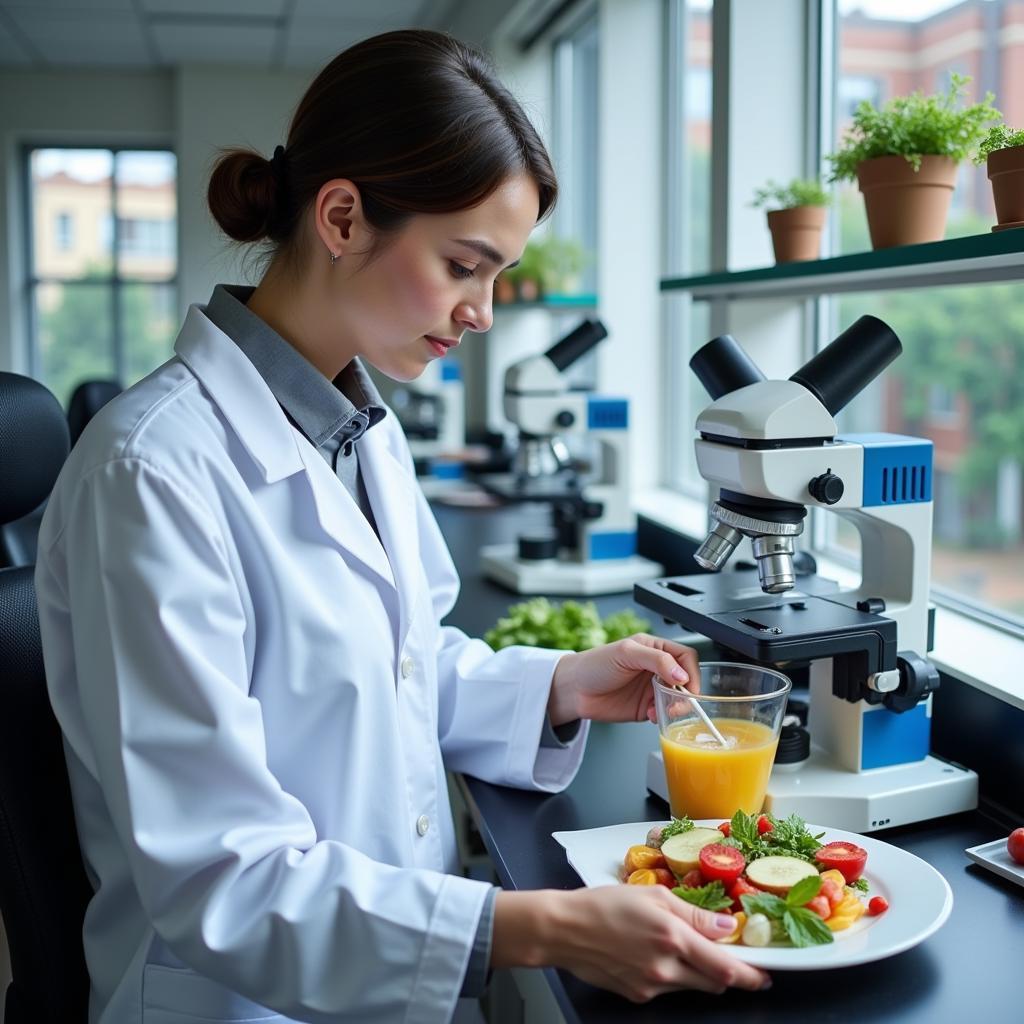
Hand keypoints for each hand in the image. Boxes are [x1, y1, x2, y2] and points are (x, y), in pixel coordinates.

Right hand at [492, 886, 770, 999]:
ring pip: (691, 986)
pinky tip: (652, 954)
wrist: (564, 930)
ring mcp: (652, 987)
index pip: (725, 968)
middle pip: (714, 983)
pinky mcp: (637, 996)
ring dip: (697, 972)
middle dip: (725, 972)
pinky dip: (671, 975)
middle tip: (724, 954)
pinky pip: (667, 989)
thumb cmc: (604, 904)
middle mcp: (666, 968)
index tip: (765, 974)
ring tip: (677, 946)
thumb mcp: (652, 895)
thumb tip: (726, 926)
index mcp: (673, 938)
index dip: (751, 974)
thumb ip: (693, 913)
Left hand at [547, 633, 699, 725]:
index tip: (688, 687)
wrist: (574, 691)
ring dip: (675, 707)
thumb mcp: (626, 654)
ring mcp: (651, 688)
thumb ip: (657, 660)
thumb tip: (681, 674)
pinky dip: (662, 717)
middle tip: (678, 703)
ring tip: (661, 710)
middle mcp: (656, 668)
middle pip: (686, 680)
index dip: (690, 672)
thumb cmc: (594, 664)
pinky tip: (650, 715)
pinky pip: (665, 713)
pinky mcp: (645, 706)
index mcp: (654, 649)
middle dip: (686, 694)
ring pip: (678, 699)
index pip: (685, 657)